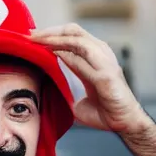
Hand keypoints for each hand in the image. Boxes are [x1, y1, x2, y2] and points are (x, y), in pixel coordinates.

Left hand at [30, 24, 149, 133]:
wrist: (126, 124)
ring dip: (54, 38)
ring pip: (77, 40)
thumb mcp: (80, 92)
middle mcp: (101, 54)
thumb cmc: (105, 110)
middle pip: (73, 31)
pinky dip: (65, 54)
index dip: (51, 33)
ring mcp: (105, 62)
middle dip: (49, 31)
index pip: (71, 35)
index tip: (31, 38)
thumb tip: (45, 81)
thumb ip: (67, 81)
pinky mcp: (106, 75)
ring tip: (36, 40)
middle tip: (29, 35)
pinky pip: (82, 59)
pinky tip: (51, 52)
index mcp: (95, 56)